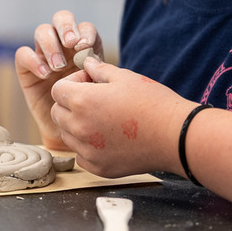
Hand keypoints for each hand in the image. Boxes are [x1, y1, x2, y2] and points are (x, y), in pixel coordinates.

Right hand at [15, 10, 101, 148]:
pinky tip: (45, 75)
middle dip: (66, 27)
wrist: (70, 130)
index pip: (84, 27)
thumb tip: (97, 63)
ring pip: (43, 32)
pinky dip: (34, 60)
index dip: (84, 32)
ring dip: (51, 46)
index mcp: (84, 46)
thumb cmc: (88, 107)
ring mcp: (44, 54)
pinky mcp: (26, 67)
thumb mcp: (98, 88)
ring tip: (58, 66)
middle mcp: (63, 45)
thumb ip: (98, 73)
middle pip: (61, 19)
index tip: (85, 47)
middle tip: (71, 44)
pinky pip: (23, 54)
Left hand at [49, 57, 191, 177]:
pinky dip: (88, 147)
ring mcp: (88, 150)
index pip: (57, 90)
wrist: (174, 136)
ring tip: (103, 119)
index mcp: (82, 101)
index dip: (72, 83)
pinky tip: (107, 138)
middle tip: (95, 100)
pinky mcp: (98, 167)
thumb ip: (99, 70)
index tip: (90, 83)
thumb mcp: (125, 77)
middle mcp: (79, 127)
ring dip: (77, 125)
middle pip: (57, 113)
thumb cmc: (153, 103)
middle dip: (70, 104)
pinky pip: (81, 155)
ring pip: (67, 135)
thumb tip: (86, 64)